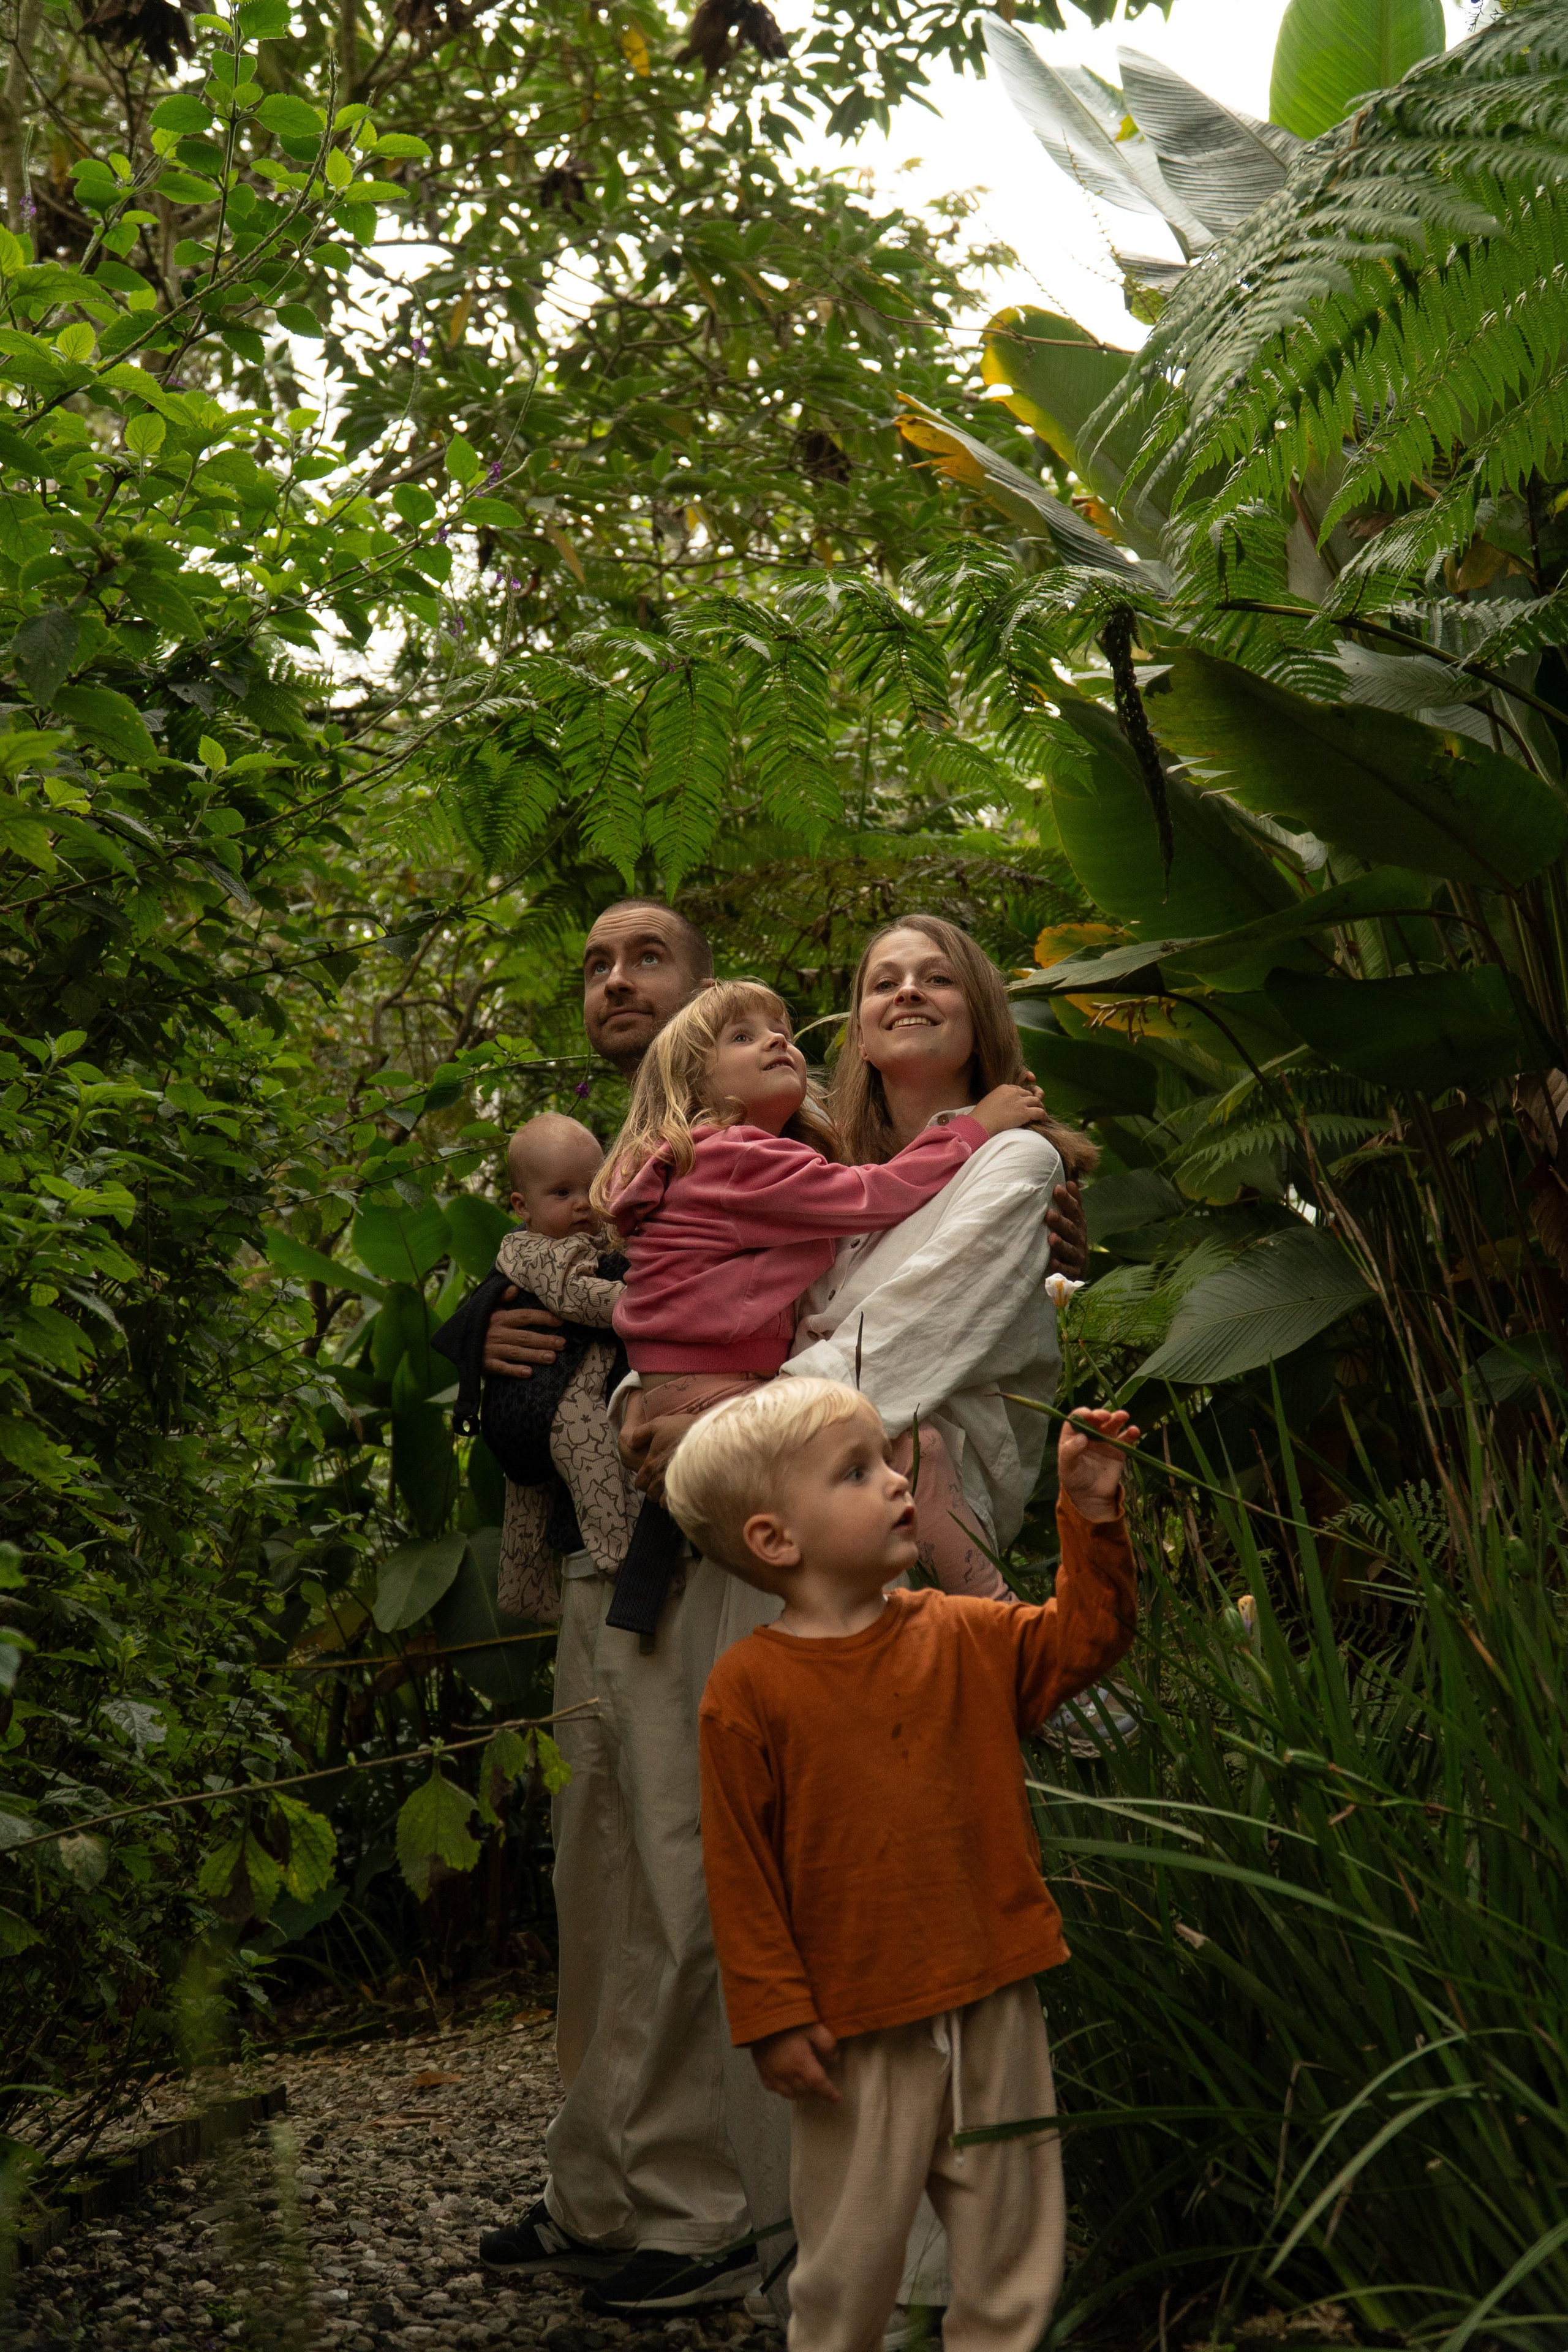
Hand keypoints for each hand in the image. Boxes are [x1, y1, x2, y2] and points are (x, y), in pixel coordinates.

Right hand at [481, 1291, 565, 1378]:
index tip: (560, 1321)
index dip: (543, 1317)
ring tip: (552, 1358)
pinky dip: (514, 1370)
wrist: (456, 1342)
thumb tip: (515, 1287)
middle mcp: (497, 1333)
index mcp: (500, 1318)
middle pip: (524, 1336)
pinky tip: (528, 1373)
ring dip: (534, 1355)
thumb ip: (502, 1297)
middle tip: (562, 1344)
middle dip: (544, 1340)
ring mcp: (491, 1349)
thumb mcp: (488, 1308)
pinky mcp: (486, 1364)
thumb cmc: (479, 1324)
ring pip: (516, 1352)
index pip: (525, 1316)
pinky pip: (501, 1368)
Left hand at [633, 1415, 687, 1501]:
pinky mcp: (689, 1488)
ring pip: (664, 1501)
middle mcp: (660, 1478)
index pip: (640, 1483)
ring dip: (666, 1496)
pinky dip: (679, 1500)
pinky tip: (684, 1492)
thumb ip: (641, 1434)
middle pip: (651, 1495)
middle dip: (654, 1490)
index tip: (649, 1477)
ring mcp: (675, 1484)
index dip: (643, 1481)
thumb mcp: (658, 1425)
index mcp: (651, 1464)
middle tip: (661, 1483)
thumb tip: (631, 1443)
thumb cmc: (681, 1429)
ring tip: (672, 1488)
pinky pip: (679, 1503)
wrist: (706, 1436)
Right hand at [750, 2022, 840, 2100]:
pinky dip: (785, 2091)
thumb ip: (827, 2043)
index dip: (829, 2093)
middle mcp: (786, 2074)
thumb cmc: (788, 2020)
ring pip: (790, 2094)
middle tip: (825, 2090)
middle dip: (817, 2093)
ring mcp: (772, 2075)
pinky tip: (789, 2085)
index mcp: (800, 2063)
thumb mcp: (813, 2026)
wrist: (759, 2016)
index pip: (818, 2084)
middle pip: (805, 2091)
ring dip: (802, 2095)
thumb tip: (834, 2059)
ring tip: (810, 2090)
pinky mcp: (762, 2071)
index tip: (837, 2098)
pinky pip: (774, 2089)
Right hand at [971, 1080, 1045, 1137]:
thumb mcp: (989, 1102)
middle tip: (1035, 1108)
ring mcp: (1020, 1102)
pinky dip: (1043, 1116)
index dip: (1023, 1096)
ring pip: (1037, 1101)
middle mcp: (1013, 1092)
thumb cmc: (981, 1117)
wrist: (980, 1124)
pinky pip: (1040, 1112)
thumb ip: (999, 1101)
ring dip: (1040, 1107)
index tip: (1024, 1102)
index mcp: (1004, 1088)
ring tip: (1041, 1114)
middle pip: (1029, 1094)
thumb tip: (1004, 1108)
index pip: (1019, 1089)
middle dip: (1033, 1101)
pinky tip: (1043, 1120)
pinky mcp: (1024, 1112)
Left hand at [1047, 1179, 1086, 1280]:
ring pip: (1069, 1250)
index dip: (1068, 1200)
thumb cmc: (1071, 1240)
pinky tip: (1052, 1262)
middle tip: (1049, 1214)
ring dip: (1061, 1244)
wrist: (1077, 1271)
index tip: (1057, 1188)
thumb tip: (1070, 1182)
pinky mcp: (1073, 1272)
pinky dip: (1059, 1267)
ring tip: (1051, 1238)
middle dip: (1061, 1222)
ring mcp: (1077, 1257)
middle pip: (1071, 1230)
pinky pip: (1066, 1270)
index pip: (1075, 1211)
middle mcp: (1080, 1240)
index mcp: (1079, 1226)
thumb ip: (1072, 1204)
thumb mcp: (1073, 1222)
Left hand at [1059, 1407, 1139, 1521]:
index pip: (1077, 1418)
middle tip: (1106, 1416)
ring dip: (1118, 1418)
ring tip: (1123, 1415)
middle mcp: (1089, 1433)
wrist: (1091, 1496)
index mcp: (1073, 1434)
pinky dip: (1130, 1433)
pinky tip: (1134, 1431)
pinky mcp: (1118, 1449)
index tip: (1089, 1415)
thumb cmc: (1074, 1479)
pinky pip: (1125, 1439)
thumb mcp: (1067, 1466)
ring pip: (1112, 1424)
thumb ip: (1071, 1451)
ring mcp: (1105, 1440)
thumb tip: (1081, 1437)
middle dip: (1101, 1414)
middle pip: (1096, 1418)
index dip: (1083, 1414)